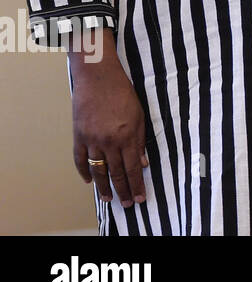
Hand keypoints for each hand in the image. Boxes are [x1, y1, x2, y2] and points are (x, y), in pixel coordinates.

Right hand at [71, 29, 148, 206]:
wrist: (98, 77)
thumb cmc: (123, 93)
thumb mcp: (139, 115)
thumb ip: (140, 140)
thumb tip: (143, 162)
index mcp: (128, 136)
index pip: (134, 168)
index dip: (137, 185)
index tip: (140, 198)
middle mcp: (109, 141)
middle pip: (117, 173)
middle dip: (123, 191)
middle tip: (128, 204)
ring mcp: (92, 140)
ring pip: (98, 170)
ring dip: (104, 187)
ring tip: (108, 199)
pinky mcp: (78, 135)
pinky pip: (80, 159)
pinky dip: (84, 172)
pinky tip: (90, 181)